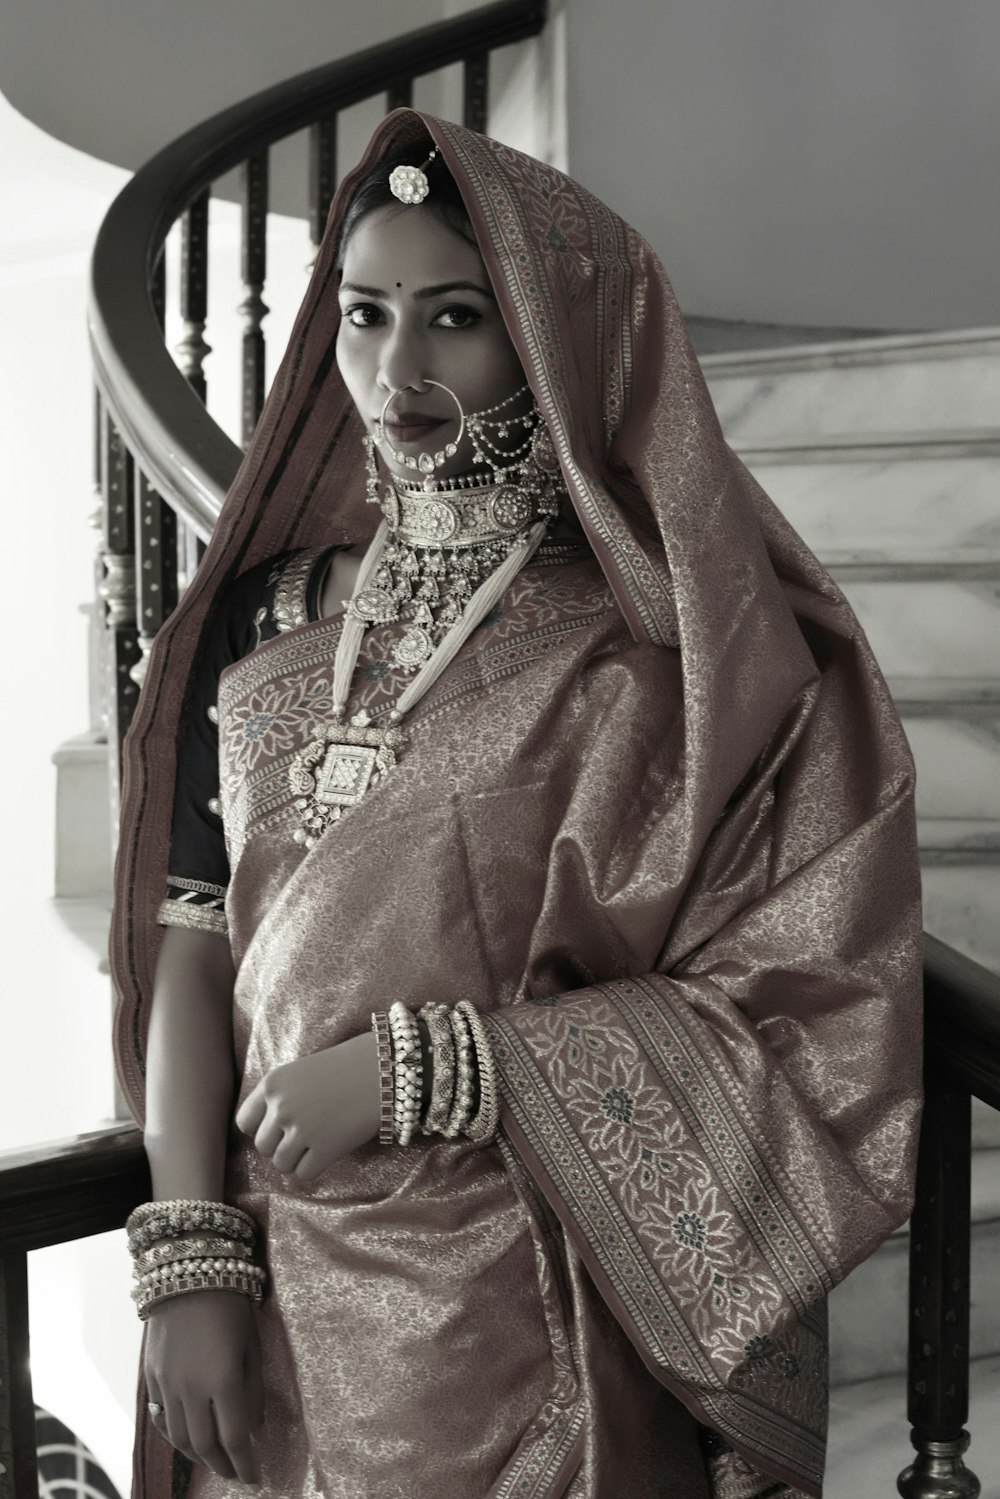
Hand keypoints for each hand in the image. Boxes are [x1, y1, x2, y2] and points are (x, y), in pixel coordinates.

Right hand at [144, 1290, 262, 1483]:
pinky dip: (175, 1436)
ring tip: (214, 1461)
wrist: (188, 1272)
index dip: (246, 1463)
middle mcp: (192, 1388)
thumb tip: (254, 1429)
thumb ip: (253, 1390)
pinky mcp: (152, 1377)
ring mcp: (167, 1385)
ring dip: (198, 1456)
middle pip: (205, 1445)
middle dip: (223, 1466)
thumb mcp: (252, 1345)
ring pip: (180, 1438)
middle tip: (236, 1474)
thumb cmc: (231, 1305)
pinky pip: (161, 1419)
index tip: (255, 1477)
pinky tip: (187, 1439)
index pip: (235, 1438)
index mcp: (224, 1380)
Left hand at [236, 1030, 379, 1179]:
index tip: (278, 1127)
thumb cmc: (344, 1069)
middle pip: (262, 1147)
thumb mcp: (300, 1073)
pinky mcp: (325, 1148)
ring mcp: (302, 1129)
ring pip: (281, 1164)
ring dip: (296, 1159)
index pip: (244, 1122)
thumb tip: (264, 1135)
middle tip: (304, 1135)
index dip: (261, 1128)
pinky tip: (329, 1150)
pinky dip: (314, 1167)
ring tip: (316, 1143)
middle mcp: (282, 1106)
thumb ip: (278, 1098)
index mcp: (272, 1084)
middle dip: (280, 1145)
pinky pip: (304, 1174)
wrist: (384, 1069)